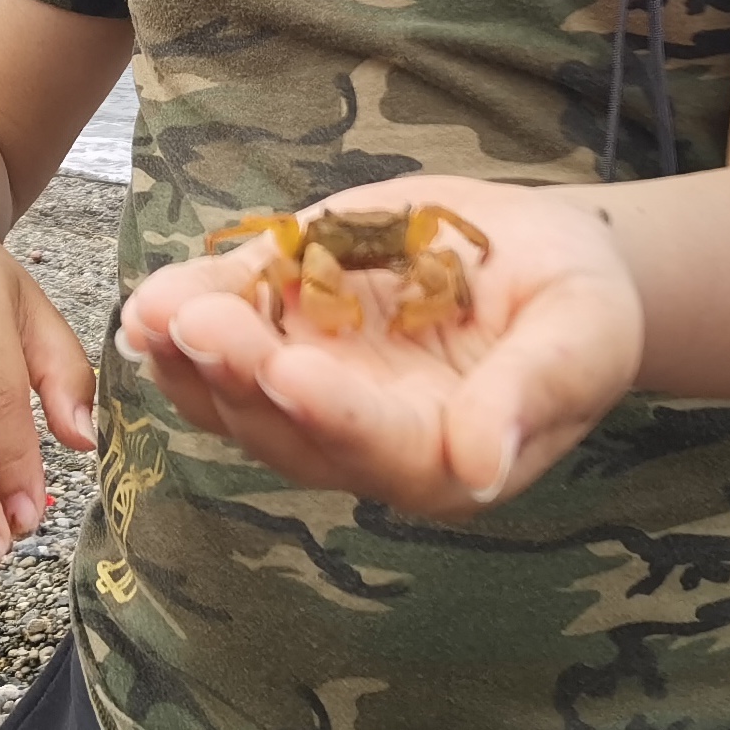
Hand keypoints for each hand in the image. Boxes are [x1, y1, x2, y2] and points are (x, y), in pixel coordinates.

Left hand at [119, 176, 642, 518]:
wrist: (546, 260)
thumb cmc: (583, 308)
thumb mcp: (583, 338)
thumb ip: (532, 396)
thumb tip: (483, 469)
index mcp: (446, 458)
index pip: (381, 444)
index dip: (334, 410)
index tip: (292, 371)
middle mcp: (367, 442)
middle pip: (290, 425)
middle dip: (239, 372)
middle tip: (196, 321)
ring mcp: (320, 394)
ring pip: (240, 396)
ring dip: (191, 358)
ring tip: (152, 312)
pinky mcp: (291, 339)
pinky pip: (230, 341)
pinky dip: (185, 322)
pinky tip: (146, 306)